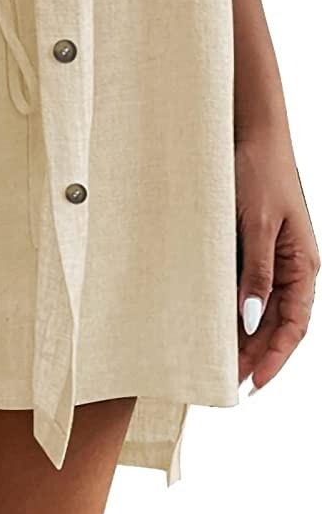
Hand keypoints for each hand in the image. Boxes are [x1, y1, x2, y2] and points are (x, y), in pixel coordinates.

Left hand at [235, 124, 319, 393]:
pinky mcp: (247, 244)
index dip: (275, 356)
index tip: (254, 381)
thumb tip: (250, 320)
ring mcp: (269, 256)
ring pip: (257, 308)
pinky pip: (242, 284)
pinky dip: (228, 305)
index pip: (294, 324)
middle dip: (253, 353)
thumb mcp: (259, 223)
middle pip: (275, 323)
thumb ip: (257, 271)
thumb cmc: (261, 171)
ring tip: (216, 359)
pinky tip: (211, 320)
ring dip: (240, 334)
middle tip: (225, 379)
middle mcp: (289, 266)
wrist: (249, 132)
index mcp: (303, 264)